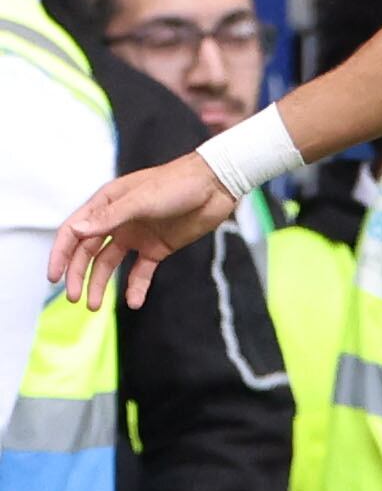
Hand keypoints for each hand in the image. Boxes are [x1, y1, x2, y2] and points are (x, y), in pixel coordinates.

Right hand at [49, 153, 237, 310]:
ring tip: (93, 306)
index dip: (61, 254)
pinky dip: (135, 287)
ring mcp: (137, 235)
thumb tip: (76, 231)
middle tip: (74, 298)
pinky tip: (134, 302)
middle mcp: (118, 220)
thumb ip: (110, 217)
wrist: (218, 185)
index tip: (54, 277)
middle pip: (88, 252)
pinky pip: (140, 271)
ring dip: (99, 284)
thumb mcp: (142, 199)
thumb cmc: (178, 183)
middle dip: (78, 275)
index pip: (74, 231)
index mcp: (107, 204)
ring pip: (109, 264)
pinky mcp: (157, 247)